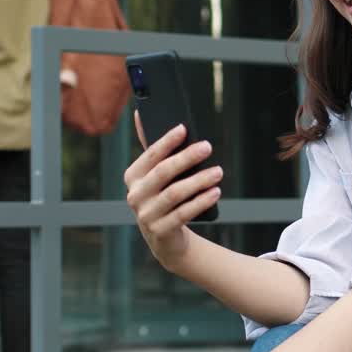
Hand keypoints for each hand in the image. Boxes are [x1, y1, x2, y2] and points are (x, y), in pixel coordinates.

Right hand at [123, 111, 222, 271]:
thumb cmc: (164, 196)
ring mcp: (145, 215)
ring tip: (218, 171)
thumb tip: (139, 113)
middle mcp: (134, 195)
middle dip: (187, 158)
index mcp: (132, 176)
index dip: (167, 141)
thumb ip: (154, 149)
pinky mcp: (159, 231)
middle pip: (163, 172)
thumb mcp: (157, 174)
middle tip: (208, 147)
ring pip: (175, 194)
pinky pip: (183, 214)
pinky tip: (215, 192)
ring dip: (199, 180)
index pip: (150, 155)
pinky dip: (201, 201)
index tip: (184, 129)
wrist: (165, 237)